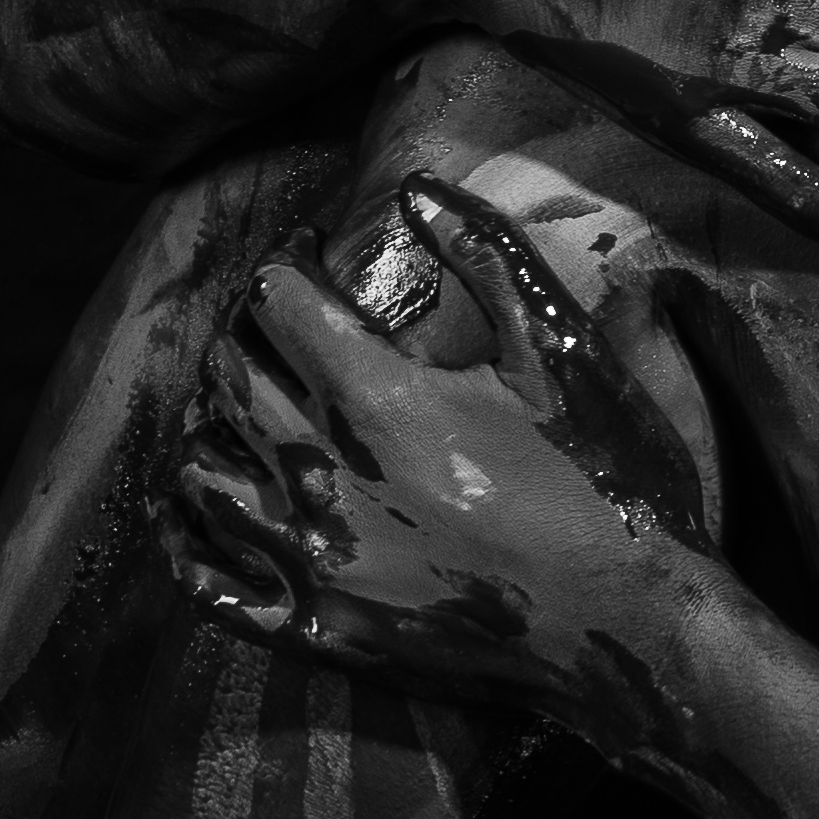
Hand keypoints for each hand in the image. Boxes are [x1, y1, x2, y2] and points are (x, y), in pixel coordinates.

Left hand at [167, 181, 716, 722]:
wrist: (632, 632)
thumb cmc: (607, 487)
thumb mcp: (563, 356)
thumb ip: (488, 258)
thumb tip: (417, 186)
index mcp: (379, 401)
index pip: (277, 300)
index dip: (287, 260)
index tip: (309, 252)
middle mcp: (323, 479)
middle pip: (228, 375)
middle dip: (248, 332)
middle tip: (285, 321)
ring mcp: (312, 563)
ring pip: (202, 470)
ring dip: (213, 424)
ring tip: (250, 404)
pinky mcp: (314, 629)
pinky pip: (206, 576)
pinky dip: (186, 532)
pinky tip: (192, 504)